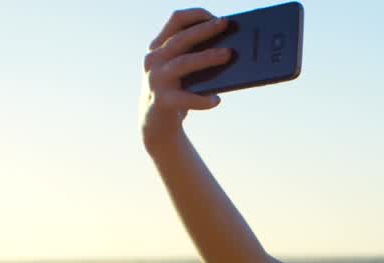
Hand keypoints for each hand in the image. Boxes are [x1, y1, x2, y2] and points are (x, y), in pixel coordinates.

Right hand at [139, 8, 232, 145]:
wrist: (156, 126)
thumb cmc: (177, 93)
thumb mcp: (182, 72)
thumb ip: (196, 58)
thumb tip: (230, 49)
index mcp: (159, 47)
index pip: (176, 20)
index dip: (197, 15)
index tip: (218, 17)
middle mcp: (153, 60)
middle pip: (180, 39)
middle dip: (204, 30)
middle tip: (226, 25)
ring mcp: (155, 80)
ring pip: (183, 63)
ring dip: (207, 57)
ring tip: (229, 54)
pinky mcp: (161, 101)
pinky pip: (185, 98)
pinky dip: (202, 99)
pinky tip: (216, 100)